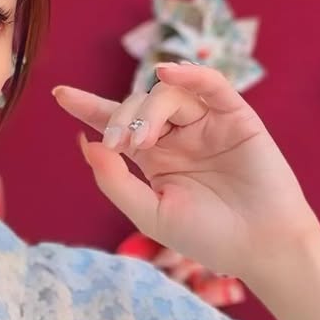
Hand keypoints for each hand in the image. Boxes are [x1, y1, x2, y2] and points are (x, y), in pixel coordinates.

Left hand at [52, 62, 319, 284]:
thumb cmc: (208, 236)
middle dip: (120, 119)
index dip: (88, 107)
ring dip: (149, 110)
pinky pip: (211, 85)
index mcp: (154, 158)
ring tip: (144, 140)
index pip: (115, 124)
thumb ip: (115, 182)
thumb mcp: (150, 215)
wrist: (260, 246)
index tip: (59, 94)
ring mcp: (205, 124)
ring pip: (167, 94)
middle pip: (137, 106)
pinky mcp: (235, 117)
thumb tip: (87, 145)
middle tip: (121, 145)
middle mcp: (177, 136)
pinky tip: (169, 72)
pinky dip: (190, 74)